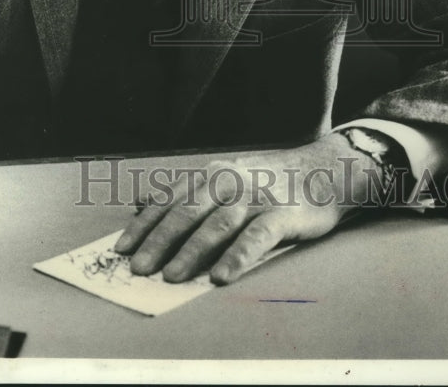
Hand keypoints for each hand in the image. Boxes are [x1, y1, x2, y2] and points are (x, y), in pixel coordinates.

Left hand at [114, 133, 379, 284]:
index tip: (122, 249)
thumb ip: (186, 192)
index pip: (169, 200)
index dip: (144, 225)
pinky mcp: (282, 213)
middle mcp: (229, 180)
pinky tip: (220, 276)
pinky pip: (256, 237)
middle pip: (187, 212)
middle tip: (139, 269)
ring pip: (217, 225)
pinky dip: (236, 256)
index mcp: (211, 173)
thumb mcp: (224, 177)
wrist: (325, 170)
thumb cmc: (268, 181)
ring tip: (171, 276)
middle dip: (159, 241)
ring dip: (191, 251)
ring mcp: (255, 196)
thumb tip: (140, 204)